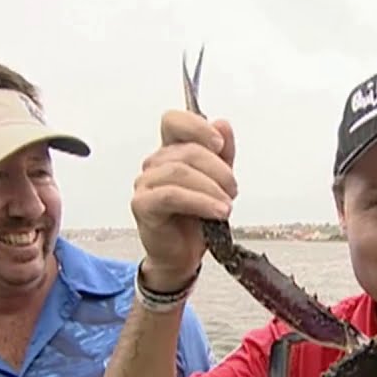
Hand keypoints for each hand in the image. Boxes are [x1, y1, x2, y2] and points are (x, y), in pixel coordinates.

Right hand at [131, 109, 237, 290]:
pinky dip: (200, 201)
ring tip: (226, 206)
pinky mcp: (143, 204)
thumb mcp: (219, 183)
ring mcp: (146, 183)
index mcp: (171, 152)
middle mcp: (155, 164)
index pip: (173, 121)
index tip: (219, 144)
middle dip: (217, 169)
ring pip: (180, 171)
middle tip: (232, 189)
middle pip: (186, 150)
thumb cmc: (196, 219)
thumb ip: (222, 155)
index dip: (196, 126)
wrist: (183, 255)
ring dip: (211, 187)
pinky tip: (217, 212)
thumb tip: (222, 124)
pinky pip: (172, 195)